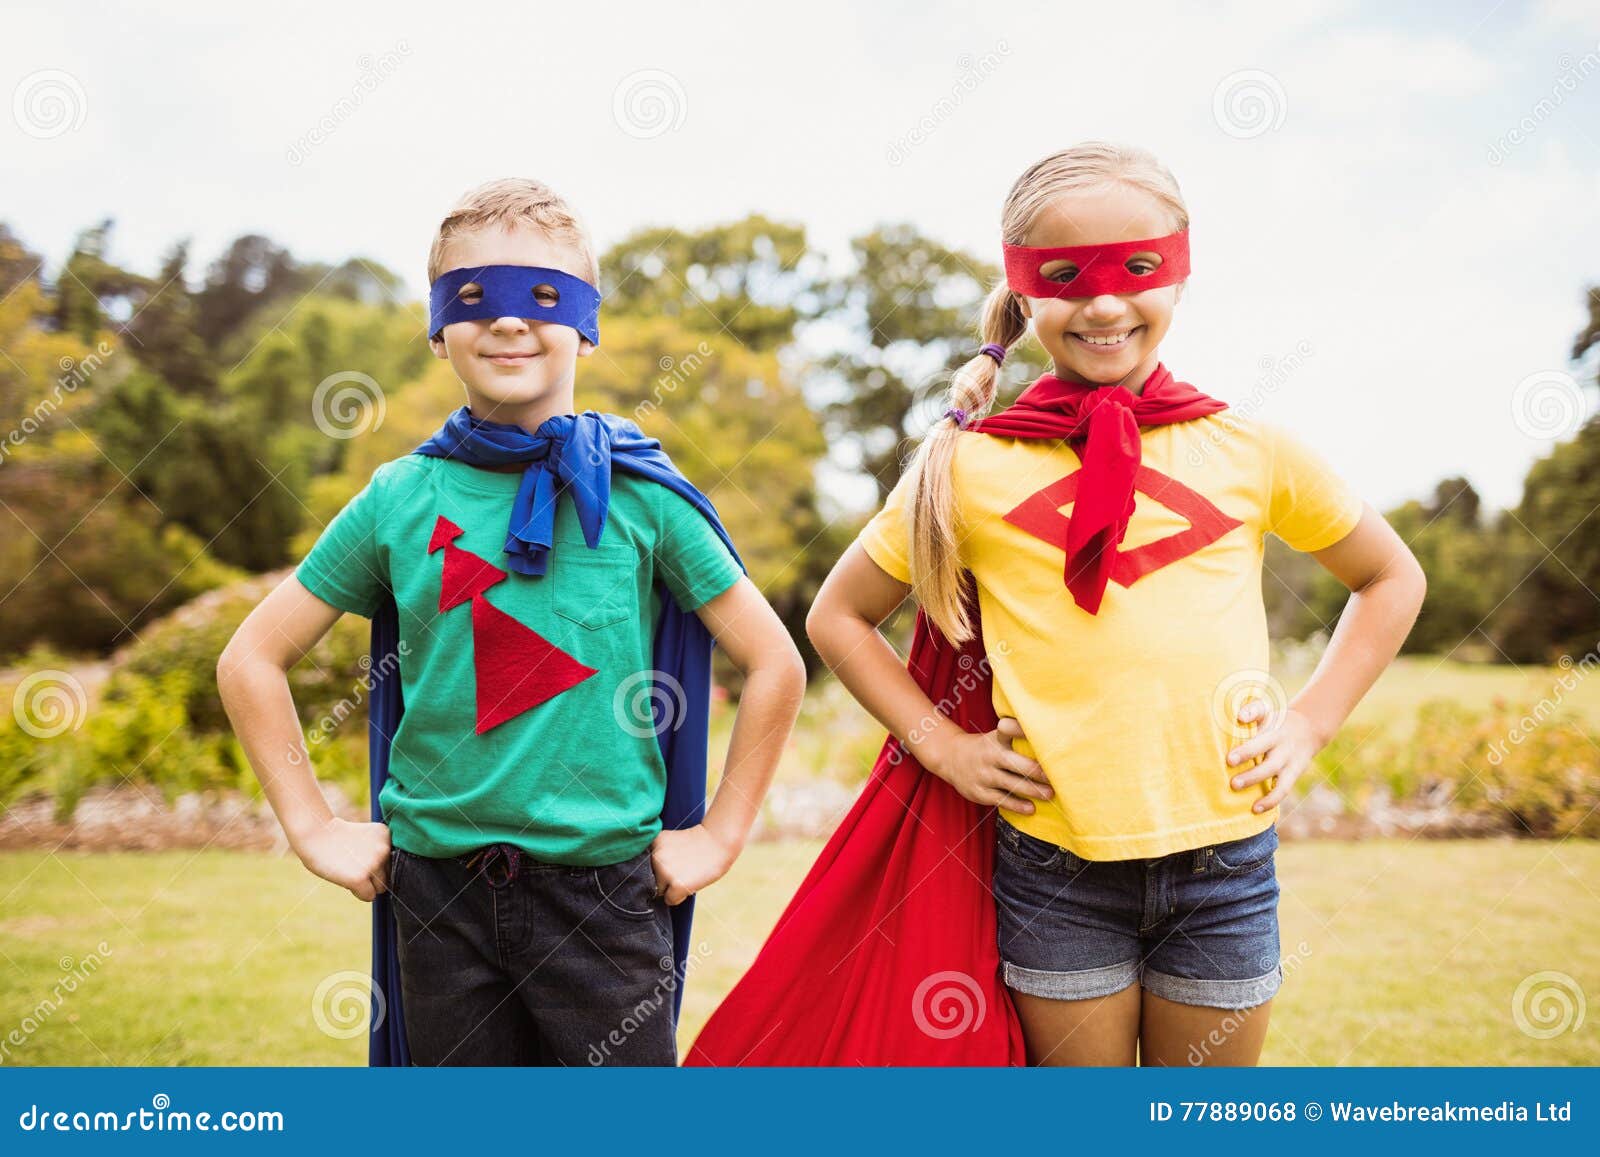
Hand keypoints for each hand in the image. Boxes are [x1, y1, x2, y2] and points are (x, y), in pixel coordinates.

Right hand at [293, 817, 391, 901]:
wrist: (315, 833)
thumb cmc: (336, 837)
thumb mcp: (365, 838)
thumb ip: (379, 853)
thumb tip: (387, 881)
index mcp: (386, 836)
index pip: (389, 861)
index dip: (374, 863)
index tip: (359, 856)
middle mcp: (384, 849)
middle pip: (387, 876)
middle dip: (372, 876)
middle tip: (352, 865)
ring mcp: (373, 864)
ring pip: (379, 888)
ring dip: (365, 884)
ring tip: (348, 870)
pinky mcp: (360, 878)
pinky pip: (369, 896)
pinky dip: (359, 893)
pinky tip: (347, 880)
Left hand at [650, 824, 737, 906]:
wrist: (719, 841)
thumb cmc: (698, 842)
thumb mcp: (671, 842)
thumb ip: (658, 856)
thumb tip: (650, 880)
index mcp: (653, 843)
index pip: (646, 866)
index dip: (659, 868)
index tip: (672, 864)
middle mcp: (655, 857)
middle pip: (652, 879)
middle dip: (664, 879)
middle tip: (683, 869)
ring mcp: (664, 871)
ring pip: (660, 891)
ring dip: (672, 888)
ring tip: (688, 875)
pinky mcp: (676, 885)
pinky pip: (670, 900)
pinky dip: (679, 896)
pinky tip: (690, 883)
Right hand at [925, 716, 1054, 812]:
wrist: (951, 758)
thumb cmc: (986, 748)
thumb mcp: (997, 737)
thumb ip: (1017, 738)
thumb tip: (1051, 737)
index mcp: (996, 739)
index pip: (1007, 731)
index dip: (1019, 729)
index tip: (1036, 730)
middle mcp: (989, 755)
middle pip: (1013, 762)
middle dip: (1035, 770)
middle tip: (1054, 776)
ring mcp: (983, 775)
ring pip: (1010, 784)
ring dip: (1032, 790)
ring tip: (1049, 794)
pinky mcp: (979, 792)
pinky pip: (1001, 800)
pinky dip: (1017, 805)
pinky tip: (1031, 808)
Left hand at [1227, 701, 1322, 812]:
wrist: (1309, 730)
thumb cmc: (1276, 722)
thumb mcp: (1267, 712)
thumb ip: (1252, 711)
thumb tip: (1239, 716)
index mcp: (1273, 724)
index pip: (1262, 716)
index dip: (1250, 716)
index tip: (1238, 719)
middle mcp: (1281, 741)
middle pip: (1265, 746)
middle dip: (1247, 753)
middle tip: (1229, 761)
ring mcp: (1289, 759)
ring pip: (1273, 770)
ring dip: (1255, 779)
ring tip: (1235, 785)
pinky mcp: (1293, 774)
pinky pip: (1282, 789)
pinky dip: (1270, 800)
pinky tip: (1255, 809)